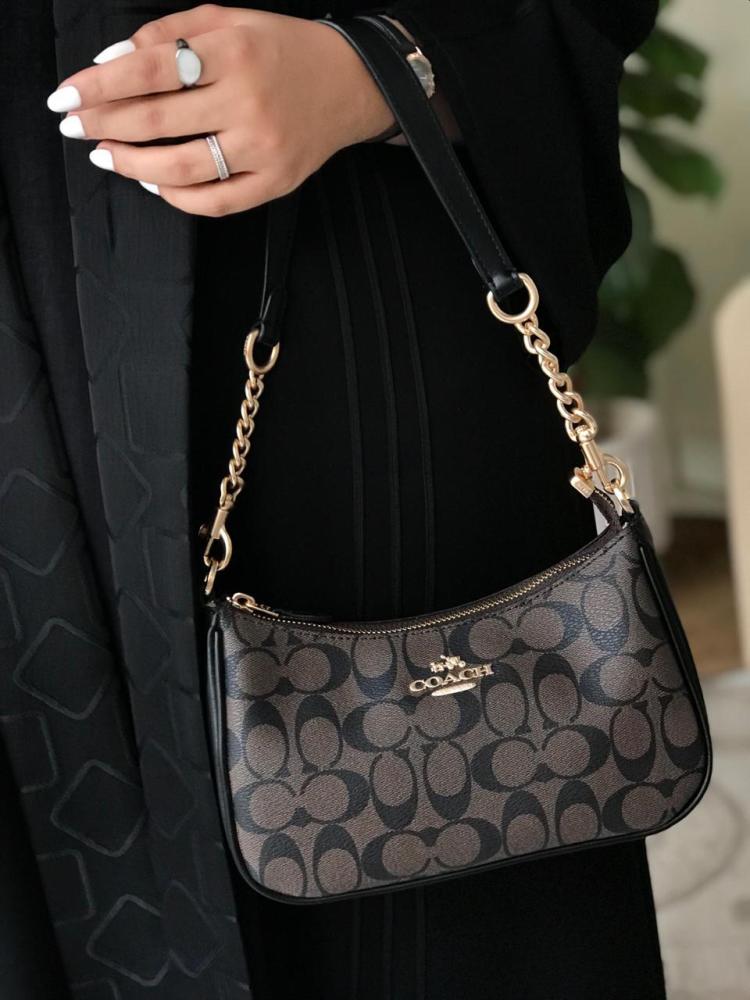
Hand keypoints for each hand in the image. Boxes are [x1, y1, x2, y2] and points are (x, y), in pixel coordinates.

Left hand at [46, 5, 396, 215]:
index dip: (100, 85)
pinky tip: (152, 181)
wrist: (350, 84)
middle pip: (157, 121)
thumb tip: (113, 62)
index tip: (66, 96)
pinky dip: (176, 197)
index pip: (150, 70)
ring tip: (105, 155)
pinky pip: (216, 202)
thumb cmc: (282, 50)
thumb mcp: (230, 20)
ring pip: (180, 169)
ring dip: (131, 164)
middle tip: (73, 126)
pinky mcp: (276, 182)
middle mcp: (249, 102)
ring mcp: (263, 148)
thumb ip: (172, 33)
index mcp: (234, 51)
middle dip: (104, 125)